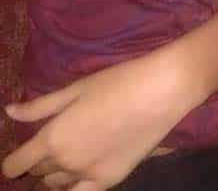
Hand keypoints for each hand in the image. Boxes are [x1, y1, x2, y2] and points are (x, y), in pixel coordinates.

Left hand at [2, 49, 188, 189]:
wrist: (159, 91)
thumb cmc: (116, 82)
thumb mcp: (75, 89)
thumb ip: (40, 106)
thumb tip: (9, 112)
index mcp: (53, 138)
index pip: (16, 164)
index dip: (11, 162)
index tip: (16, 157)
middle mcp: (66, 162)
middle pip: (39, 173)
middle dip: (37, 162)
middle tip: (48, 146)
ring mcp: (88, 175)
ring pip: (57, 186)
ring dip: (54, 175)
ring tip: (65, 158)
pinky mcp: (110, 180)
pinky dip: (73, 189)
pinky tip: (76, 178)